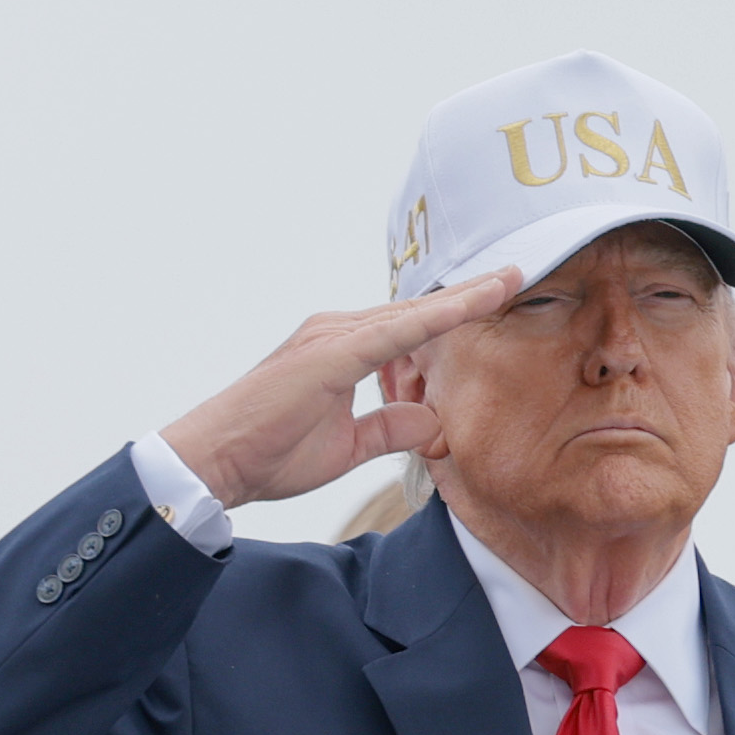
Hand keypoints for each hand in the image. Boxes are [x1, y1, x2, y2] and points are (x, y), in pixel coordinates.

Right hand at [153, 267, 520, 510]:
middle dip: (469, 294)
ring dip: (462, 299)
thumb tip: (429, 421)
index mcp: (343, 351)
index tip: (499, 293)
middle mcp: (337, 333)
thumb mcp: (348, 446)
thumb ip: (389, 428)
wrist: (216, 462)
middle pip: (417, 310)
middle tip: (518, 272)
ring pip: (411, 314)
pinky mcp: (328, 355)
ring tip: (509, 280)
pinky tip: (470, 306)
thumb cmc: (270, 453)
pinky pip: (394, 332)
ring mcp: (330, 338)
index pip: (411, 327)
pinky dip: (434, 318)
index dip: (456, 310)